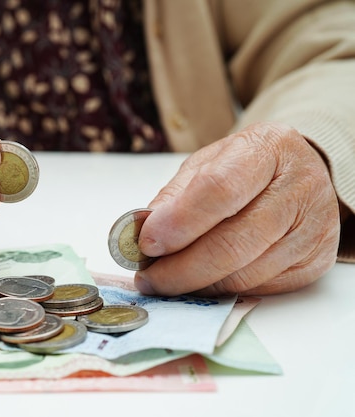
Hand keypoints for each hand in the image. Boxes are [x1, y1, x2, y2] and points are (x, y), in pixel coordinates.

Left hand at [134, 122, 340, 295]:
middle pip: (233, 243)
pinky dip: (222, 290)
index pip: (220, 189)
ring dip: (196, 285)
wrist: (297, 174)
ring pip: (245, 274)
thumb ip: (175, 195)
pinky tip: (201, 282)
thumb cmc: (245, 168)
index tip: (146, 243)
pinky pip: (259, 288)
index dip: (179, 222)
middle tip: (148, 278)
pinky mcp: (317, 262)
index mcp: (268, 148)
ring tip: (166, 281)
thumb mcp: (207, 164)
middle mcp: (301, 187)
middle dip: (181, 268)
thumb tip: (143, 231)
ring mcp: (315, 228)